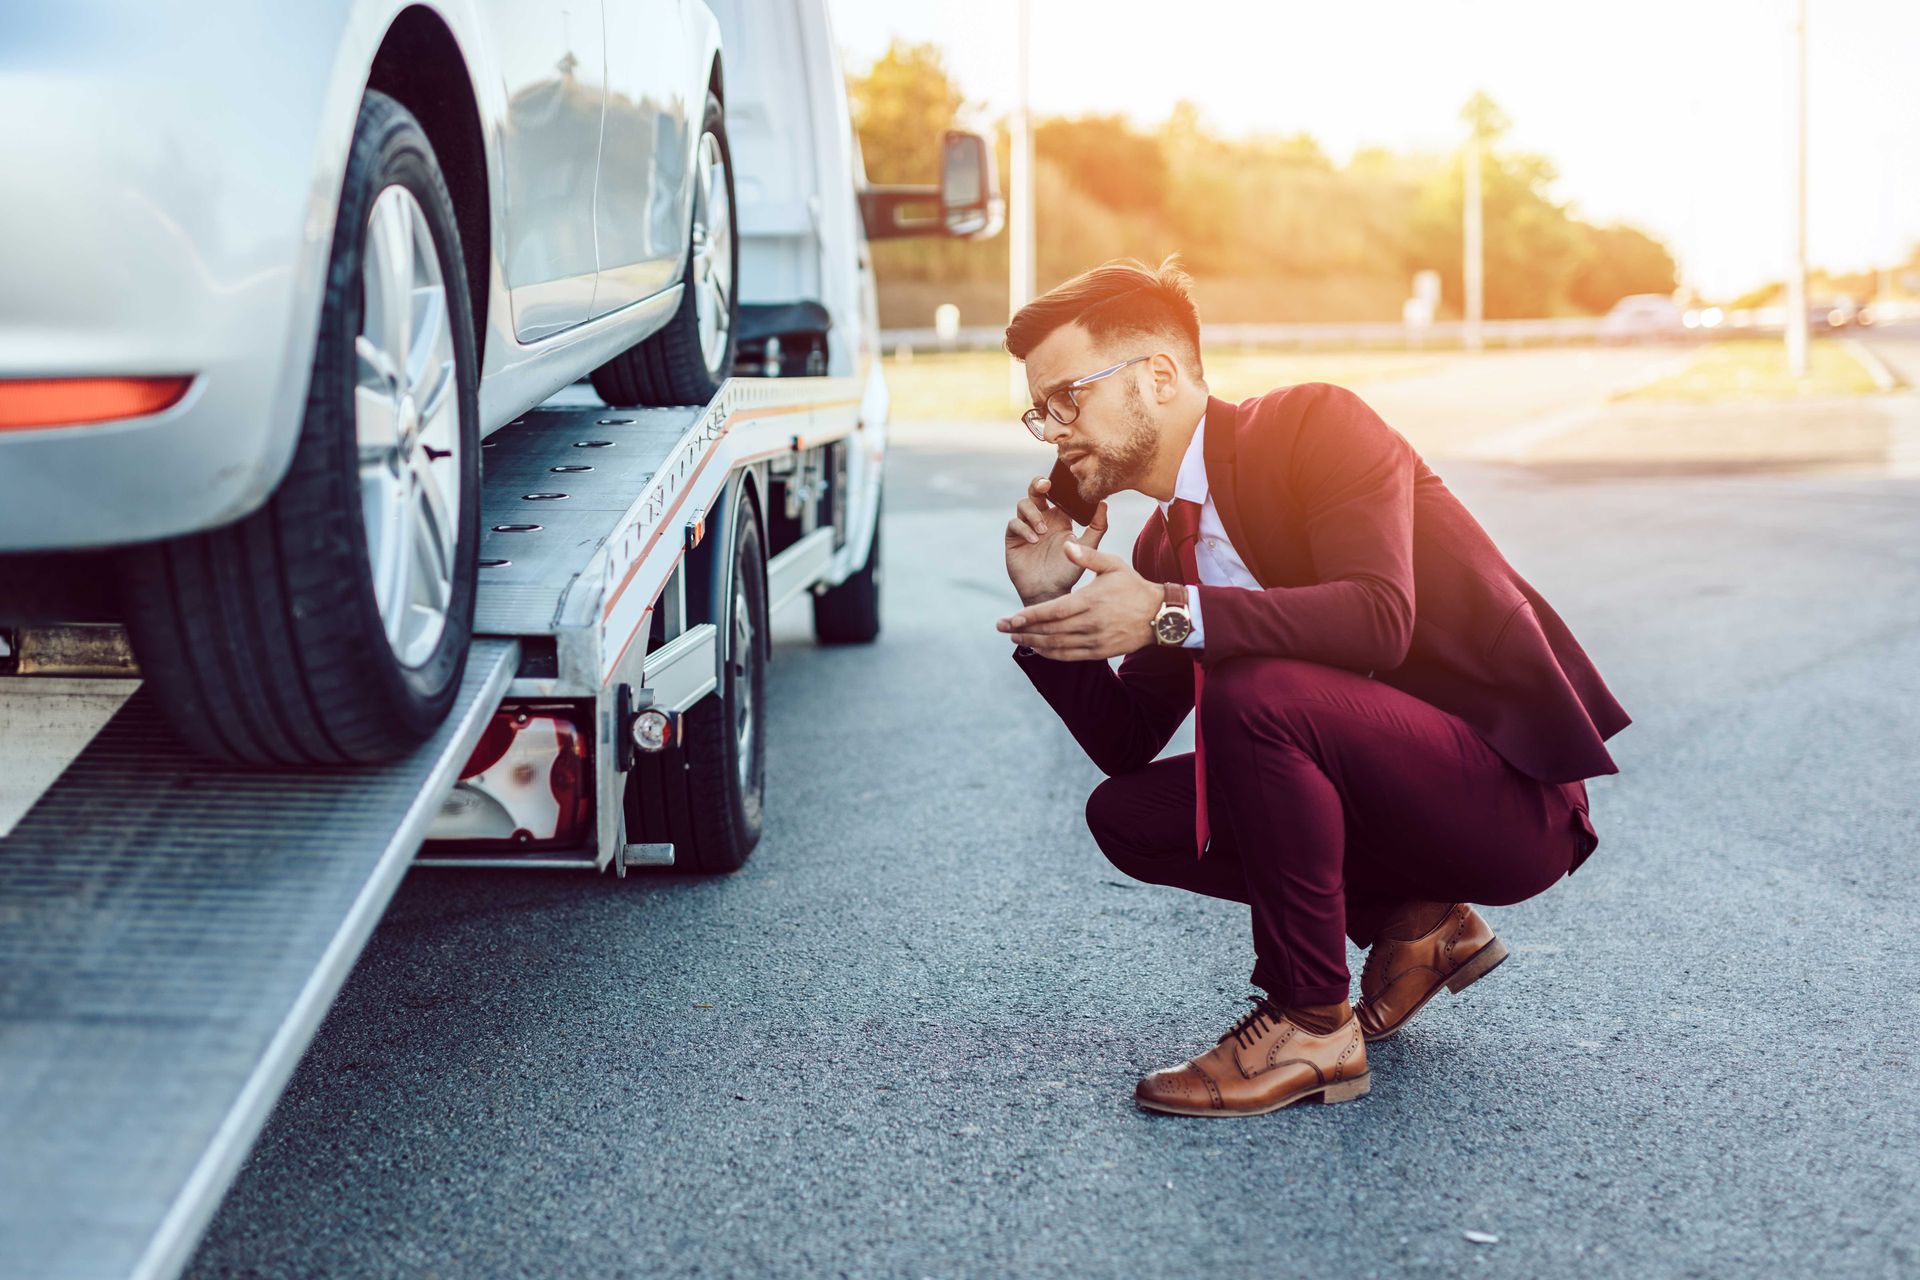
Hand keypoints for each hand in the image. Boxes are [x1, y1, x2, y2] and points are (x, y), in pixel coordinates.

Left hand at [997, 540, 1163, 659]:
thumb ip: (1087, 555)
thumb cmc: (1133, 586)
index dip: (1029, 616)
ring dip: (1033, 643)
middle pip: (1050, 631)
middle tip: (1002, 628)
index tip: (1009, 618)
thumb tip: (1065, 544)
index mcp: (1090, 601)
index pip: (1053, 611)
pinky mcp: (1100, 652)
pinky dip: (1051, 654)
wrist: (1160, 615)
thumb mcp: (1113, 564)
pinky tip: (1038, 649)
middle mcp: (1090, 624)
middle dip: (1023, 630)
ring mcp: (1095, 640)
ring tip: (1015, 638)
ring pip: (1057, 645)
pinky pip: (1070, 656)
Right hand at [1003, 474, 1108, 606]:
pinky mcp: (1014, 538)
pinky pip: (1014, 524)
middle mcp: (1042, 519)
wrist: (1049, 591)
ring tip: (1042, 531)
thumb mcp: (1087, 547)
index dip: (1056, 483)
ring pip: (1023, 505)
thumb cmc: (1069, 571)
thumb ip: (1097, 527)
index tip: (1062, 480)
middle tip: (1045, 486)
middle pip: (1035, 492)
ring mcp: (1026, 527)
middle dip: (1038, 484)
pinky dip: (1023, 528)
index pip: (1056, 493)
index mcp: (1059, 518)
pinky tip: (1034, 540)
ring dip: (1033, 513)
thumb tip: (1103, 503)